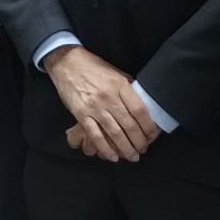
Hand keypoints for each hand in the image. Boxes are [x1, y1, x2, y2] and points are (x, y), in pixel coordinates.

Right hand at [45, 45, 158, 162]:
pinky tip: (113, 157)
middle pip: (129, 124)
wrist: (67, 63)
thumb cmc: (94, 67)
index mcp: (120, 85)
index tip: (152, 135)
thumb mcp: (116, 73)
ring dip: (125, 148)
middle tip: (143, 150)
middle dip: (139, 141)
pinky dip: (105, 148)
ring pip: (114, 133)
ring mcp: (94, 107)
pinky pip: (95, 135)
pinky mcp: (81, 114)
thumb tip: (142, 107)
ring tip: (132, 156)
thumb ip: (128, 89)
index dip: (148, 125)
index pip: (139, 110)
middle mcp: (109, 97)